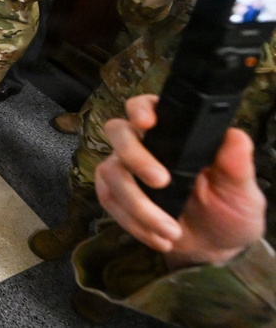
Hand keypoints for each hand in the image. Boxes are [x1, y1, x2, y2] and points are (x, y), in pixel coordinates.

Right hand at [96, 94, 265, 268]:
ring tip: (171, 230)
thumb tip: (235, 136)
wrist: (212, 246)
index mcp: (175, 133)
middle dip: (135, 156)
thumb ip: (237, 166)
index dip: (141, 109)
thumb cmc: (227, 210)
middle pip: (118, 131)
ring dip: (138, 204)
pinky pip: (109, 200)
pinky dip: (133, 223)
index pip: (148, 106)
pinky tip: (159, 236)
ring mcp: (124, 169)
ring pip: (112, 172)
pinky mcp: (113, 194)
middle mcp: (144, 145)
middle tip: (161, 181)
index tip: (148, 123)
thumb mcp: (241, 191)